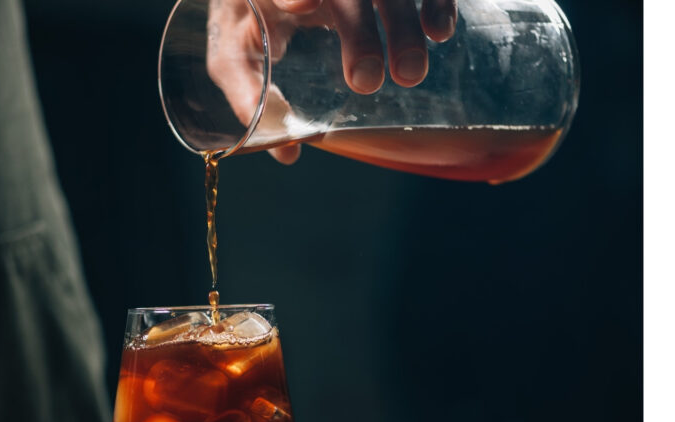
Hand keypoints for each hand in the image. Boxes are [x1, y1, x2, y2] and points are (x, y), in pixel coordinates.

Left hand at [207, 0, 456, 163]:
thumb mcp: (233, 55)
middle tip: (365, 81)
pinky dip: (437, 2)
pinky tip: (440, 32)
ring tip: (409, 74)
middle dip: (359, 33)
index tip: (300, 7)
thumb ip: (247, 93)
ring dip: (402, 24)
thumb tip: (287, 153)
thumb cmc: (246, 23)